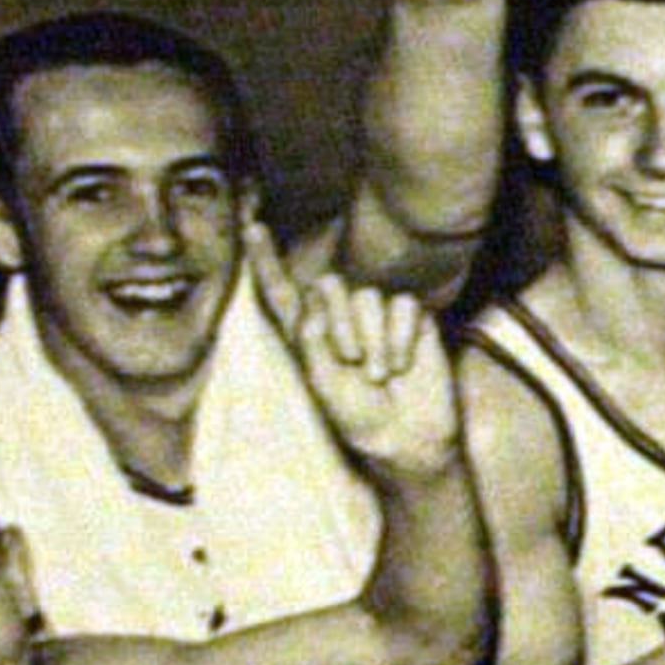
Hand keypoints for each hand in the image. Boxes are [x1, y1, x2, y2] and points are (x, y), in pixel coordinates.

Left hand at [254, 227, 464, 476]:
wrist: (407, 436)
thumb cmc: (359, 418)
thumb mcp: (323, 385)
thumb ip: (312, 343)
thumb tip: (317, 305)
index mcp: (309, 333)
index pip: (283, 290)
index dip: (267, 261)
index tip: (252, 228)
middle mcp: (341, 316)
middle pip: (330, 286)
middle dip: (341, 324)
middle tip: (353, 363)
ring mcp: (377, 315)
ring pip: (367, 296)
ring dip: (374, 340)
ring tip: (381, 375)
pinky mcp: (411, 319)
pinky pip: (402, 306)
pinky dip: (401, 338)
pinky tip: (403, 364)